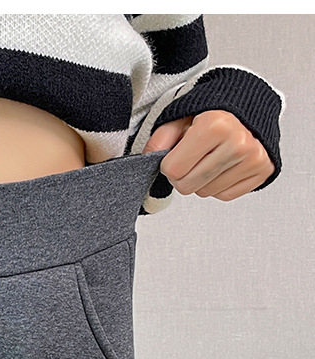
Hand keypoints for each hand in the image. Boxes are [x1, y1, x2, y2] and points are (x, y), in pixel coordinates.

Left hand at [141, 109, 274, 201]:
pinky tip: (224, 166)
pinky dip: (219, 185)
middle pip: (188, 186)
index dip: (169, 165)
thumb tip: (147, 160)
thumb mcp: (178, 120)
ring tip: (210, 158)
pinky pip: (225, 195)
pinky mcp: (264, 170)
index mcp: (215, 126)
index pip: (173, 170)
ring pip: (206, 193)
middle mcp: (238, 142)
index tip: (177, 154)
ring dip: (201, 181)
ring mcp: (254, 158)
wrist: (246, 109)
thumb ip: (159, 140)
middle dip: (183, 176)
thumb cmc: (209, 115)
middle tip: (192, 159)